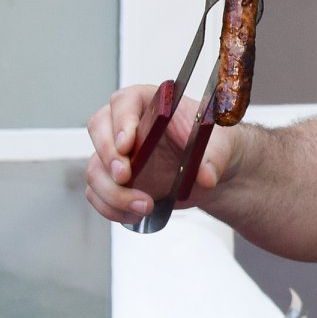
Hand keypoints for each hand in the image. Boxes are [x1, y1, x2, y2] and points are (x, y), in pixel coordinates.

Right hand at [82, 84, 233, 223]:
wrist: (210, 171)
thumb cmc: (211, 145)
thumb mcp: (221, 146)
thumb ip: (213, 159)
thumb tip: (206, 176)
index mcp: (150, 103)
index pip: (124, 102)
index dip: (121, 121)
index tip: (128, 144)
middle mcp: (126, 125)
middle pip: (99, 130)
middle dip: (108, 156)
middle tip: (125, 177)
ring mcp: (117, 154)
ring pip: (96, 168)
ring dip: (113, 192)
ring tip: (144, 206)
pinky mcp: (115, 180)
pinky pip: (97, 193)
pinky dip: (111, 208)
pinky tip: (134, 215)